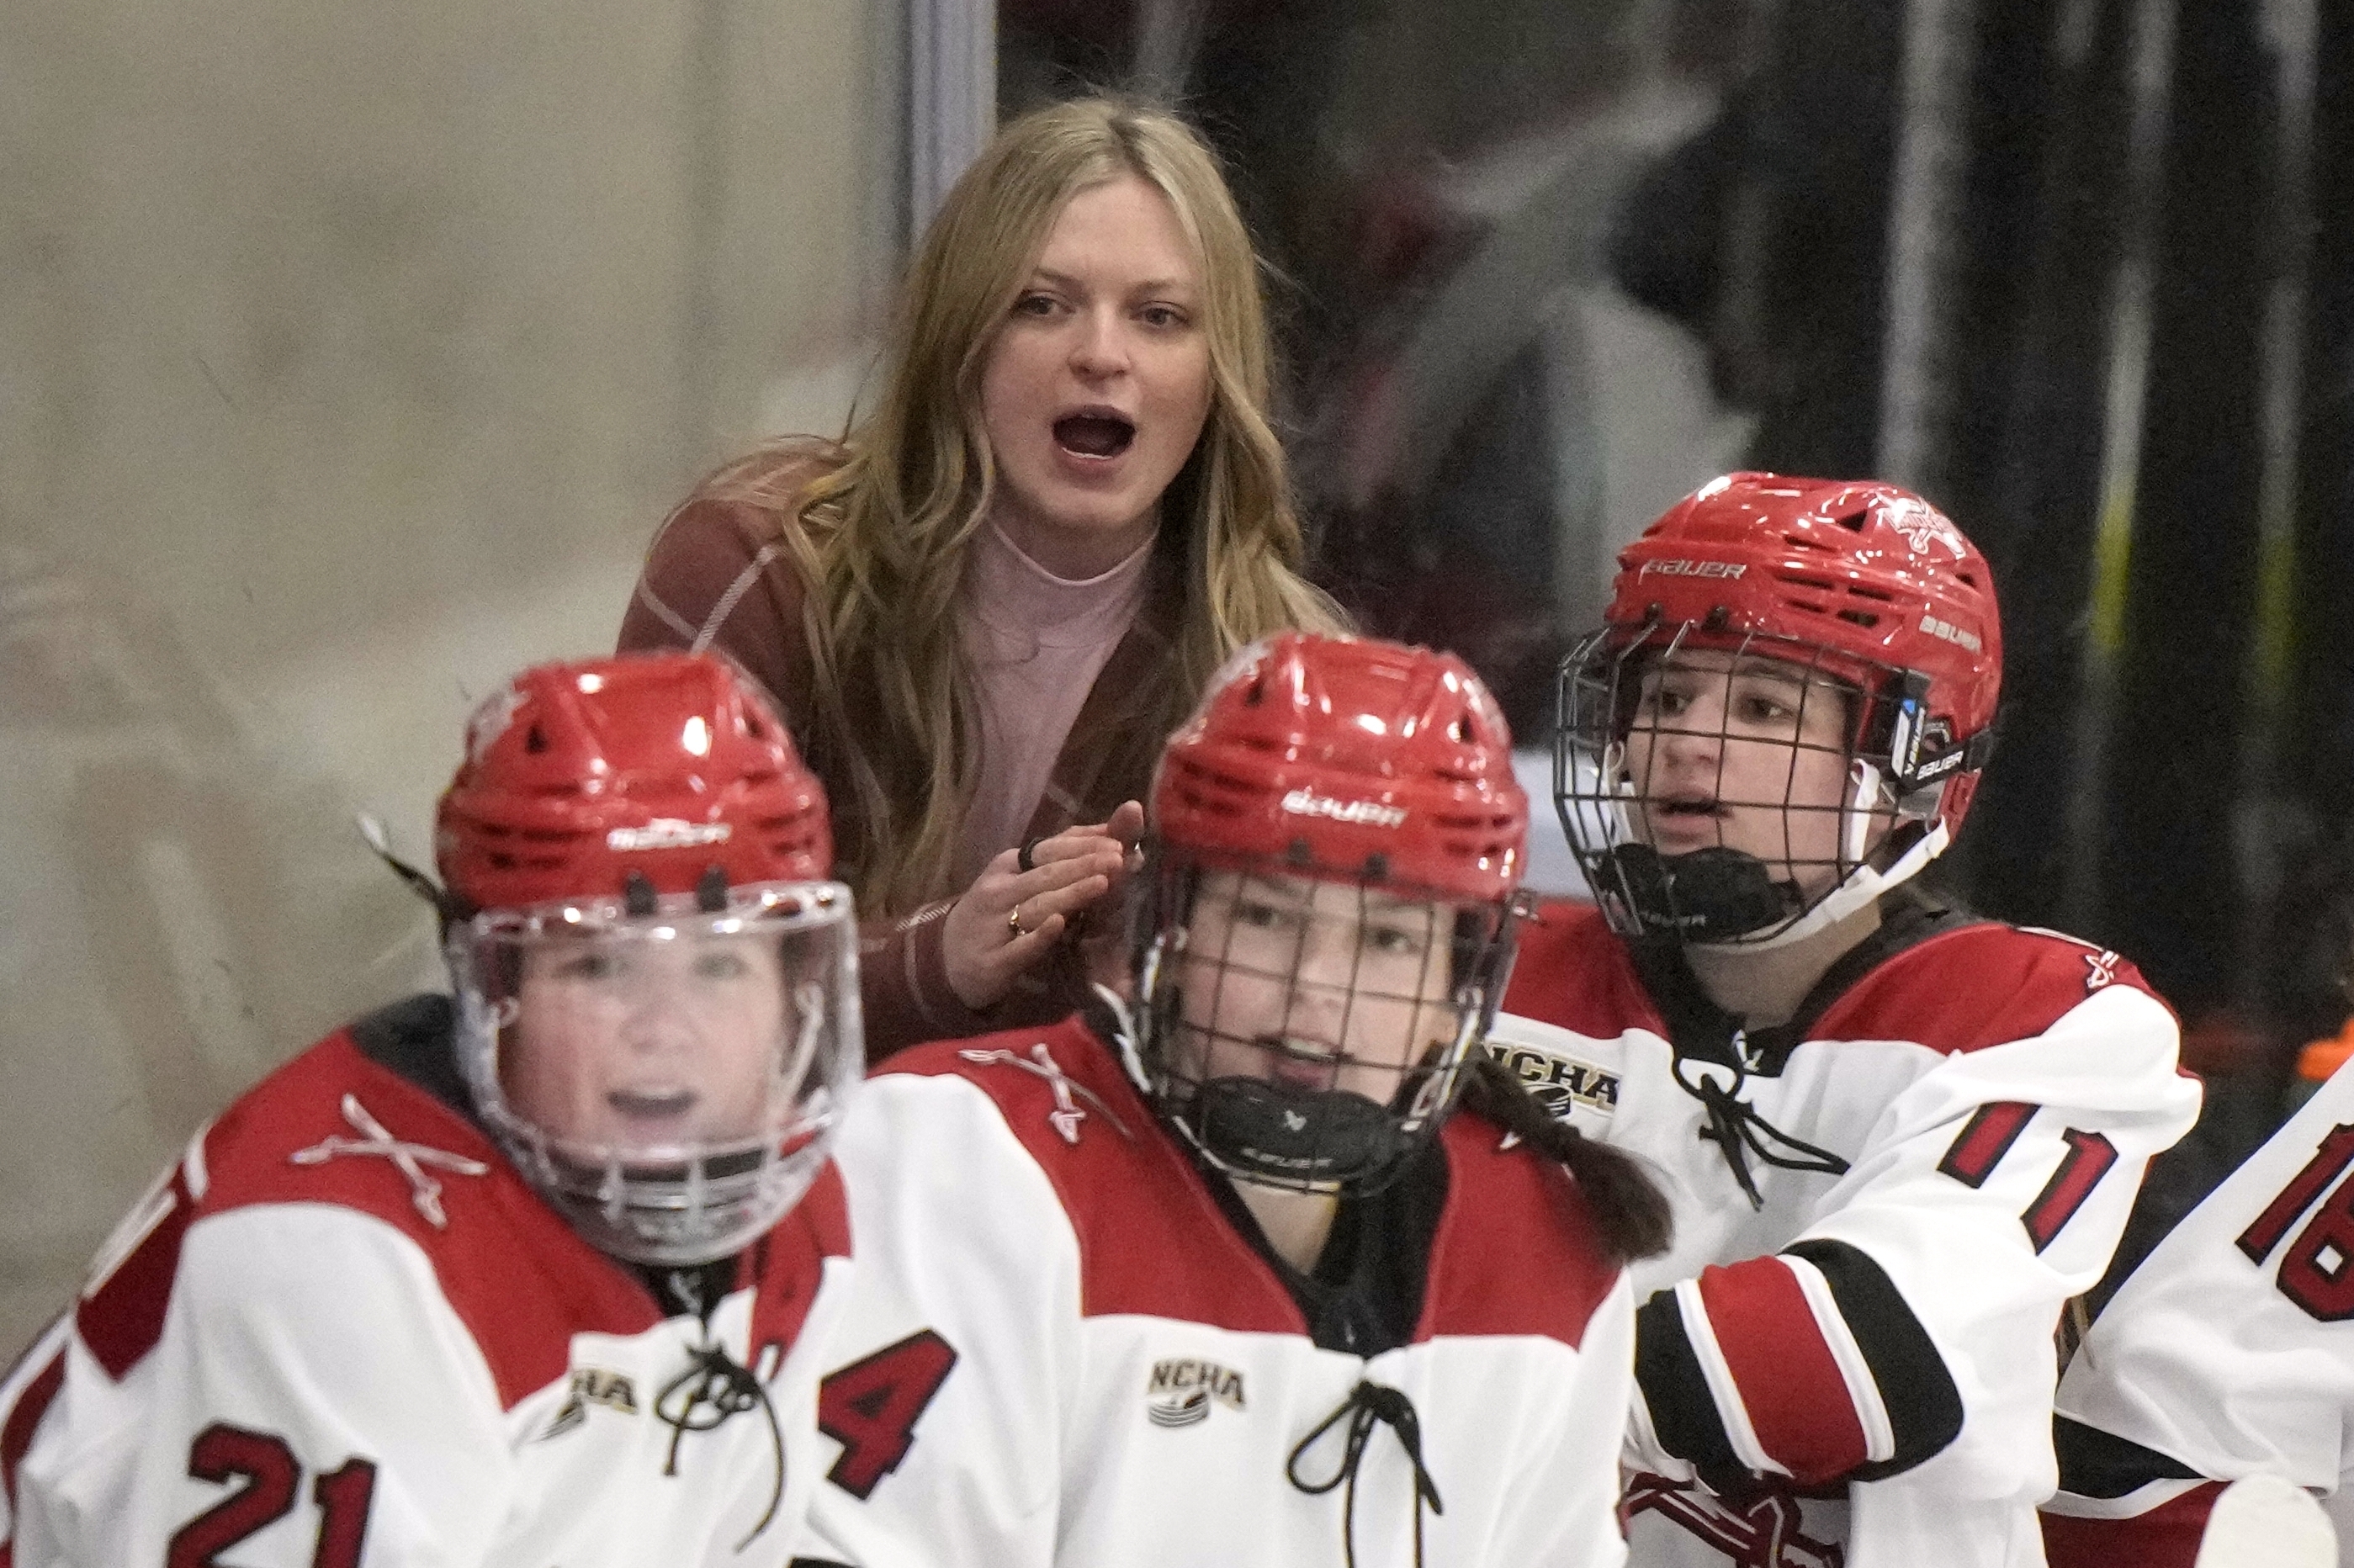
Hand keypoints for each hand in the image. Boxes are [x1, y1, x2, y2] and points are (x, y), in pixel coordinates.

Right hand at [942, 801, 1146, 1011]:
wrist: (947, 959)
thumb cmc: (996, 913)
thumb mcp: (1020, 880)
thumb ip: (1061, 858)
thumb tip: (1108, 831)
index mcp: (1007, 866)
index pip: (1047, 850)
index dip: (1082, 846)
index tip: (1117, 843)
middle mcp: (998, 892)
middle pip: (1045, 875)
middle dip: (1083, 865)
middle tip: (1118, 858)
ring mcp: (993, 927)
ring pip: (1036, 907)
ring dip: (1070, 894)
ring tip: (1103, 884)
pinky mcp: (993, 962)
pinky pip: (1019, 947)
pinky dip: (1039, 935)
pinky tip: (1059, 924)